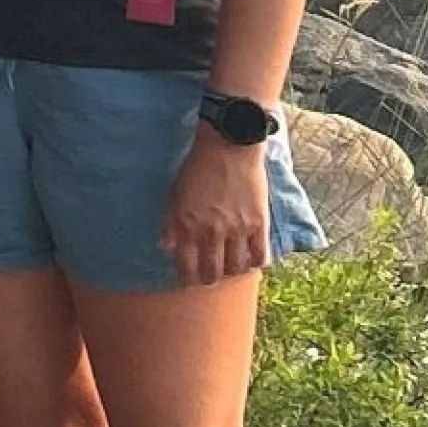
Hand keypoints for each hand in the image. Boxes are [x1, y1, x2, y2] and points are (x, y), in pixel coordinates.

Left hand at [159, 126, 273, 286]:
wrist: (228, 146)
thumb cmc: (197, 168)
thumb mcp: (175, 194)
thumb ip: (170, 224)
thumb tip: (167, 249)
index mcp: (187, 225)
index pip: (187, 267)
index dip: (188, 279)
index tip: (189, 280)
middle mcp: (212, 232)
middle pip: (213, 273)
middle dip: (209, 280)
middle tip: (210, 278)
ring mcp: (237, 229)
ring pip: (236, 268)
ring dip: (232, 271)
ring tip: (230, 267)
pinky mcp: (259, 223)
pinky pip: (261, 256)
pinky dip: (255, 263)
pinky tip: (250, 259)